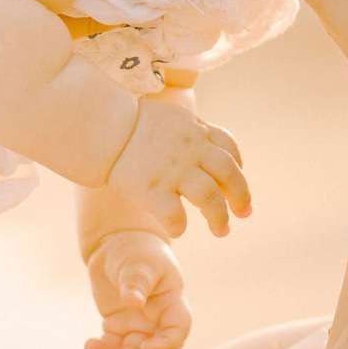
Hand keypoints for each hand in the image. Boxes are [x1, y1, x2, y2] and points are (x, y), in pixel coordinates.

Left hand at [84, 231, 191, 348]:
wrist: (116, 246)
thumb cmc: (136, 251)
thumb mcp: (139, 262)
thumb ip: (137, 282)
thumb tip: (132, 302)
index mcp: (172, 304)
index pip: (178, 329)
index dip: (167, 343)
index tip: (147, 348)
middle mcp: (158, 320)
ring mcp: (138, 326)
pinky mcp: (117, 327)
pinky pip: (112, 344)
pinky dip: (102, 348)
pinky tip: (89, 345)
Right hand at [103, 94, 251, 239]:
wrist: (104, 126)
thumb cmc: (130, 123)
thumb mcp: (171, 117)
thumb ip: (191, 131)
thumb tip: (206, 148)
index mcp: (195, 131)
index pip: (228, 147)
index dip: (238, 165)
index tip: (235, 181)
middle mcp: (190, 150)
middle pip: (229, 174)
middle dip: (241, 196)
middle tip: (244, 214)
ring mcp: (172, 170)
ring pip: (210, 197)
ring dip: (219, 217)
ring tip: (222, 231)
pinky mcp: (152, 189)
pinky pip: (175, 215)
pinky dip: (180, 226)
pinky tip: (179, 229)